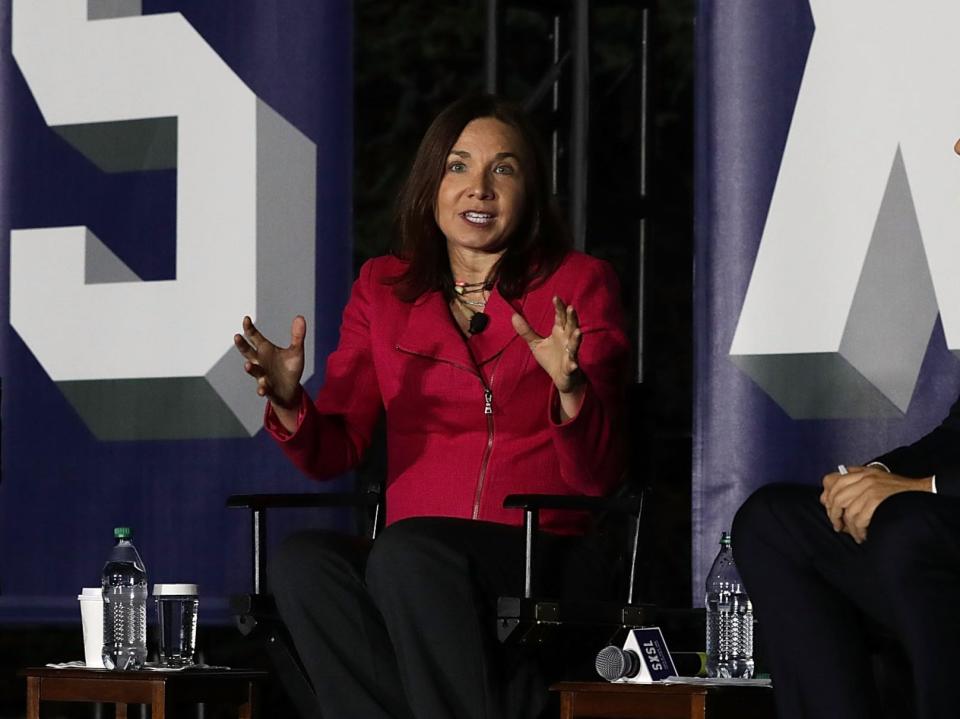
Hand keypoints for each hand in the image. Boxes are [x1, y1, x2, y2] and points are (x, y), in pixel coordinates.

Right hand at [233, 315, 305, 411]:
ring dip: (250, 368)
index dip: (249, 328)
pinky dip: (261, 389)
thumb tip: (300, 317)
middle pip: (247, 352)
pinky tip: (261, 390)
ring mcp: (262, 375)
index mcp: (265, 350)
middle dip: (242, 345)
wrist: (290, 390)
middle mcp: (260, 362)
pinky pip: (263, 388)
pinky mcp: (267, 388)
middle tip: (237, 336)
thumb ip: (297, 336)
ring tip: (248, 365)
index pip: (254, 337)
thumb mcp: (296, 351)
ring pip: (253, 371)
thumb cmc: (289, 369)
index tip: (246, 319)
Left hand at [512, 296, 584, 419]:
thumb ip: (526, 331)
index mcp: (560, 332)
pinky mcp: (571, 367)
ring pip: (575, 344)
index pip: (560, 317)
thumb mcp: (536, 343)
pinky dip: (573, 364)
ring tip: (578, 332)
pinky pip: (572, 365)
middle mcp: (567, 340)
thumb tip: (513, 315)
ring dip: (576, 338)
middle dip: (572, 318)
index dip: (559, 308)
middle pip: (571, 326)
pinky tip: (573, 364)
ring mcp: (571, 353)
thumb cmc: (551, 359)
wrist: (562, 379)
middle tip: (571, 308)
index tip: (556, 297)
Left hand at [820, 465, 932, 542]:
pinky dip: (859, 531)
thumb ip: (853, 480)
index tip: (829, 509)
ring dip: (849, 527)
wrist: (921, 493)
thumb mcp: (874, 477)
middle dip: (834, 515)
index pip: (830, 480)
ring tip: (854, 534)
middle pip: (836, 498)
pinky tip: (863, 535)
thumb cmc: (896, 490)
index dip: (826, 496)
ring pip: (848, 511)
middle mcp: (863, 479)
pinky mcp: (876, 501)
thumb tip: (827, 495)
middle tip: (838, 526)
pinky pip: (859, 519)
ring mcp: (870, 489)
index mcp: (860, 472)